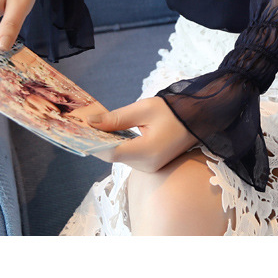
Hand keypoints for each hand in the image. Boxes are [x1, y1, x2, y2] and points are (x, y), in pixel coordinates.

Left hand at [82, 96, 199, 172]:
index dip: (93, 143)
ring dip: (108, 143)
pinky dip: (119, 145)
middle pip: (113, 156)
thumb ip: (116, 118)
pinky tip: (114, 132)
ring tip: (98, 125)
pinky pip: (129, 157)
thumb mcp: (143, 109)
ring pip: (120, 157)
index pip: (110, 153)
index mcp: (147, 152)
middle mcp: (147, 165)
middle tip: (85, 123)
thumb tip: (91, 123)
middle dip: (99, 141)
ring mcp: (150, 168)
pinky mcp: (151, 166)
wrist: (198, 117)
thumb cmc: (173, 110)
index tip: (80, 130)